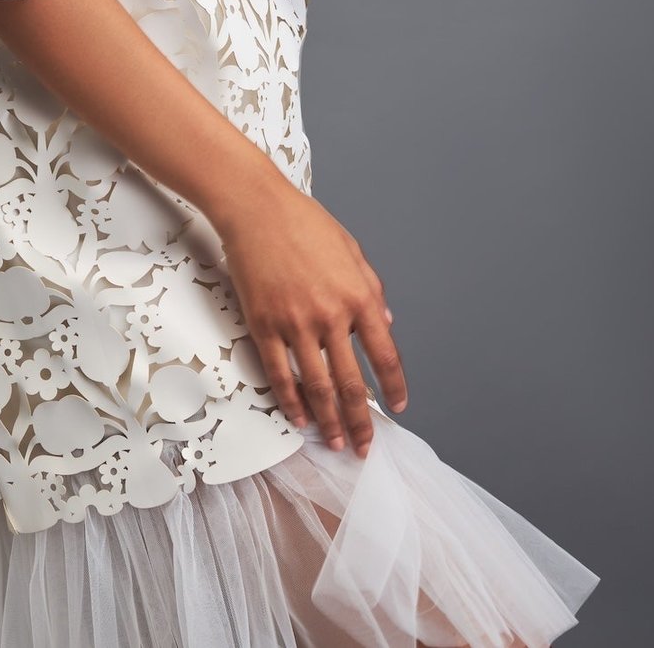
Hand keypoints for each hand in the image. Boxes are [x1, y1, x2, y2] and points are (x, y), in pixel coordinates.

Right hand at [216, 182, 407, 455]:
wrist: (257, 208)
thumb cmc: (304, 222)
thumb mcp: (352, 250)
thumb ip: (372, 289)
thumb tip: (386, 324)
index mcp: (358, 297)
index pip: (385, 355)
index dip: (393, 386)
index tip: (397, 406)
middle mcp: (331, 316)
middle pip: (351, 383)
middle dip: (360, 421)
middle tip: (364, 446)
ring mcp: (295, 323)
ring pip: (316, 386)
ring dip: (327, 420)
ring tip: (334, 442)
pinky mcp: (264, 324)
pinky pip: (279, 372)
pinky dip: (290, 400)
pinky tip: (298, 417)